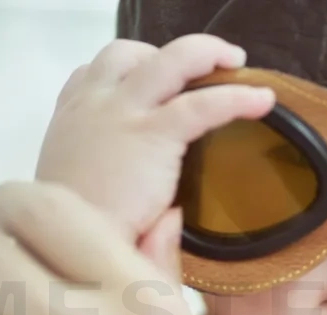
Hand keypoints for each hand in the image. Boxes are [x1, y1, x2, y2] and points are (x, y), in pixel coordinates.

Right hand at [35, 34, 274, 249]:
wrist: (65, 248)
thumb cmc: (71, 237)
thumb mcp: (77, 209)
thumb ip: (117, 205)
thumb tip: (171, 218)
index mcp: (71, 122)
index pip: (91, 75)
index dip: (123, 73)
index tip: (146, 84)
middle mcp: (92, 106)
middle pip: (126, 53)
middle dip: (161, 54)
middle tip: (197, 71)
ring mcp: (122, 114)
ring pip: (171, 60)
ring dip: (205, 54)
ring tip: (235, 64)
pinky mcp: (152, 134)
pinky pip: (203, 103)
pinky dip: (237, 98)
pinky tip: (262, 101)